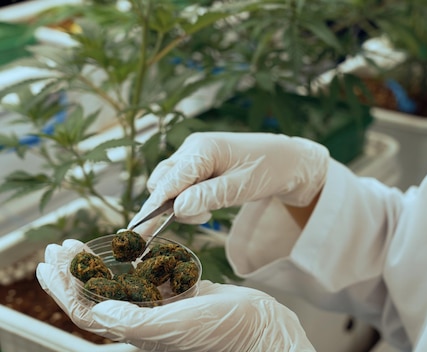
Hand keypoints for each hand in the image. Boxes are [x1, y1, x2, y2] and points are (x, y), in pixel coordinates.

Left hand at [36, 239, 314, 351]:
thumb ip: (137, 320)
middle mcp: (147, 321)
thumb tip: (98, 312)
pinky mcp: (183, 296)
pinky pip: (156, 276)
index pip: (90, 310)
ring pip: (125, 283)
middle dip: (77, 272)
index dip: (67, 287)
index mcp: (140, 331)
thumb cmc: (226, 331)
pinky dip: (145, 261)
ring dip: (106, 263)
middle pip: (100, 296)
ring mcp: (165, 308)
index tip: (53, 261)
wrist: (262, 327)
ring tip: (90, 243)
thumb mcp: (178, 325)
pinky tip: (140, 248)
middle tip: (61, 247)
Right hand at [130, 132, 328, 229]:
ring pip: (169, 183)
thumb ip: (210, 196)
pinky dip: (188, 199)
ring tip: (209, 213)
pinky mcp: (198, 163)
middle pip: (162, 181)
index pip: (169, 181)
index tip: (137, 233)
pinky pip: (181, 184)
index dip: (152, 208)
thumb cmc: (269, 170)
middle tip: (201, 219)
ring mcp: (194, 154)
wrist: (288, 160)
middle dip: (169, 206)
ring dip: (180, 204)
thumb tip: (177, 209)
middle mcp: (193, 147)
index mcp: (203, 149)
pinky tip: (208, 206)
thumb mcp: (242, 187)